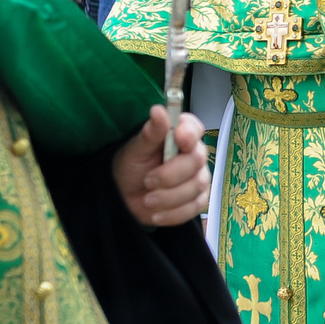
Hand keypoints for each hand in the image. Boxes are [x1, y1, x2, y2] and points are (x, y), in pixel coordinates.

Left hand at [111, 107, 208, 226]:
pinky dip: (173, 213)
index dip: (190, 133)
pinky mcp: (198, 199)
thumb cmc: (131, 167)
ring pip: (196, 187)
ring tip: (147, 200)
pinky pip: (194, 208)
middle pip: (197, 161)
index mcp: (179, 134)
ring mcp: (199, 177)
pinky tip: (156, 213)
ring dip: (168, 197)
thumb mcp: (136, 150)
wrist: (125, 197)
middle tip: (147, 181)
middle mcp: (194, 153)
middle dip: (170, 175)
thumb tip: (159, 110)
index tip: (179, 138)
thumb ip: (151, 133)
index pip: (195, 128)